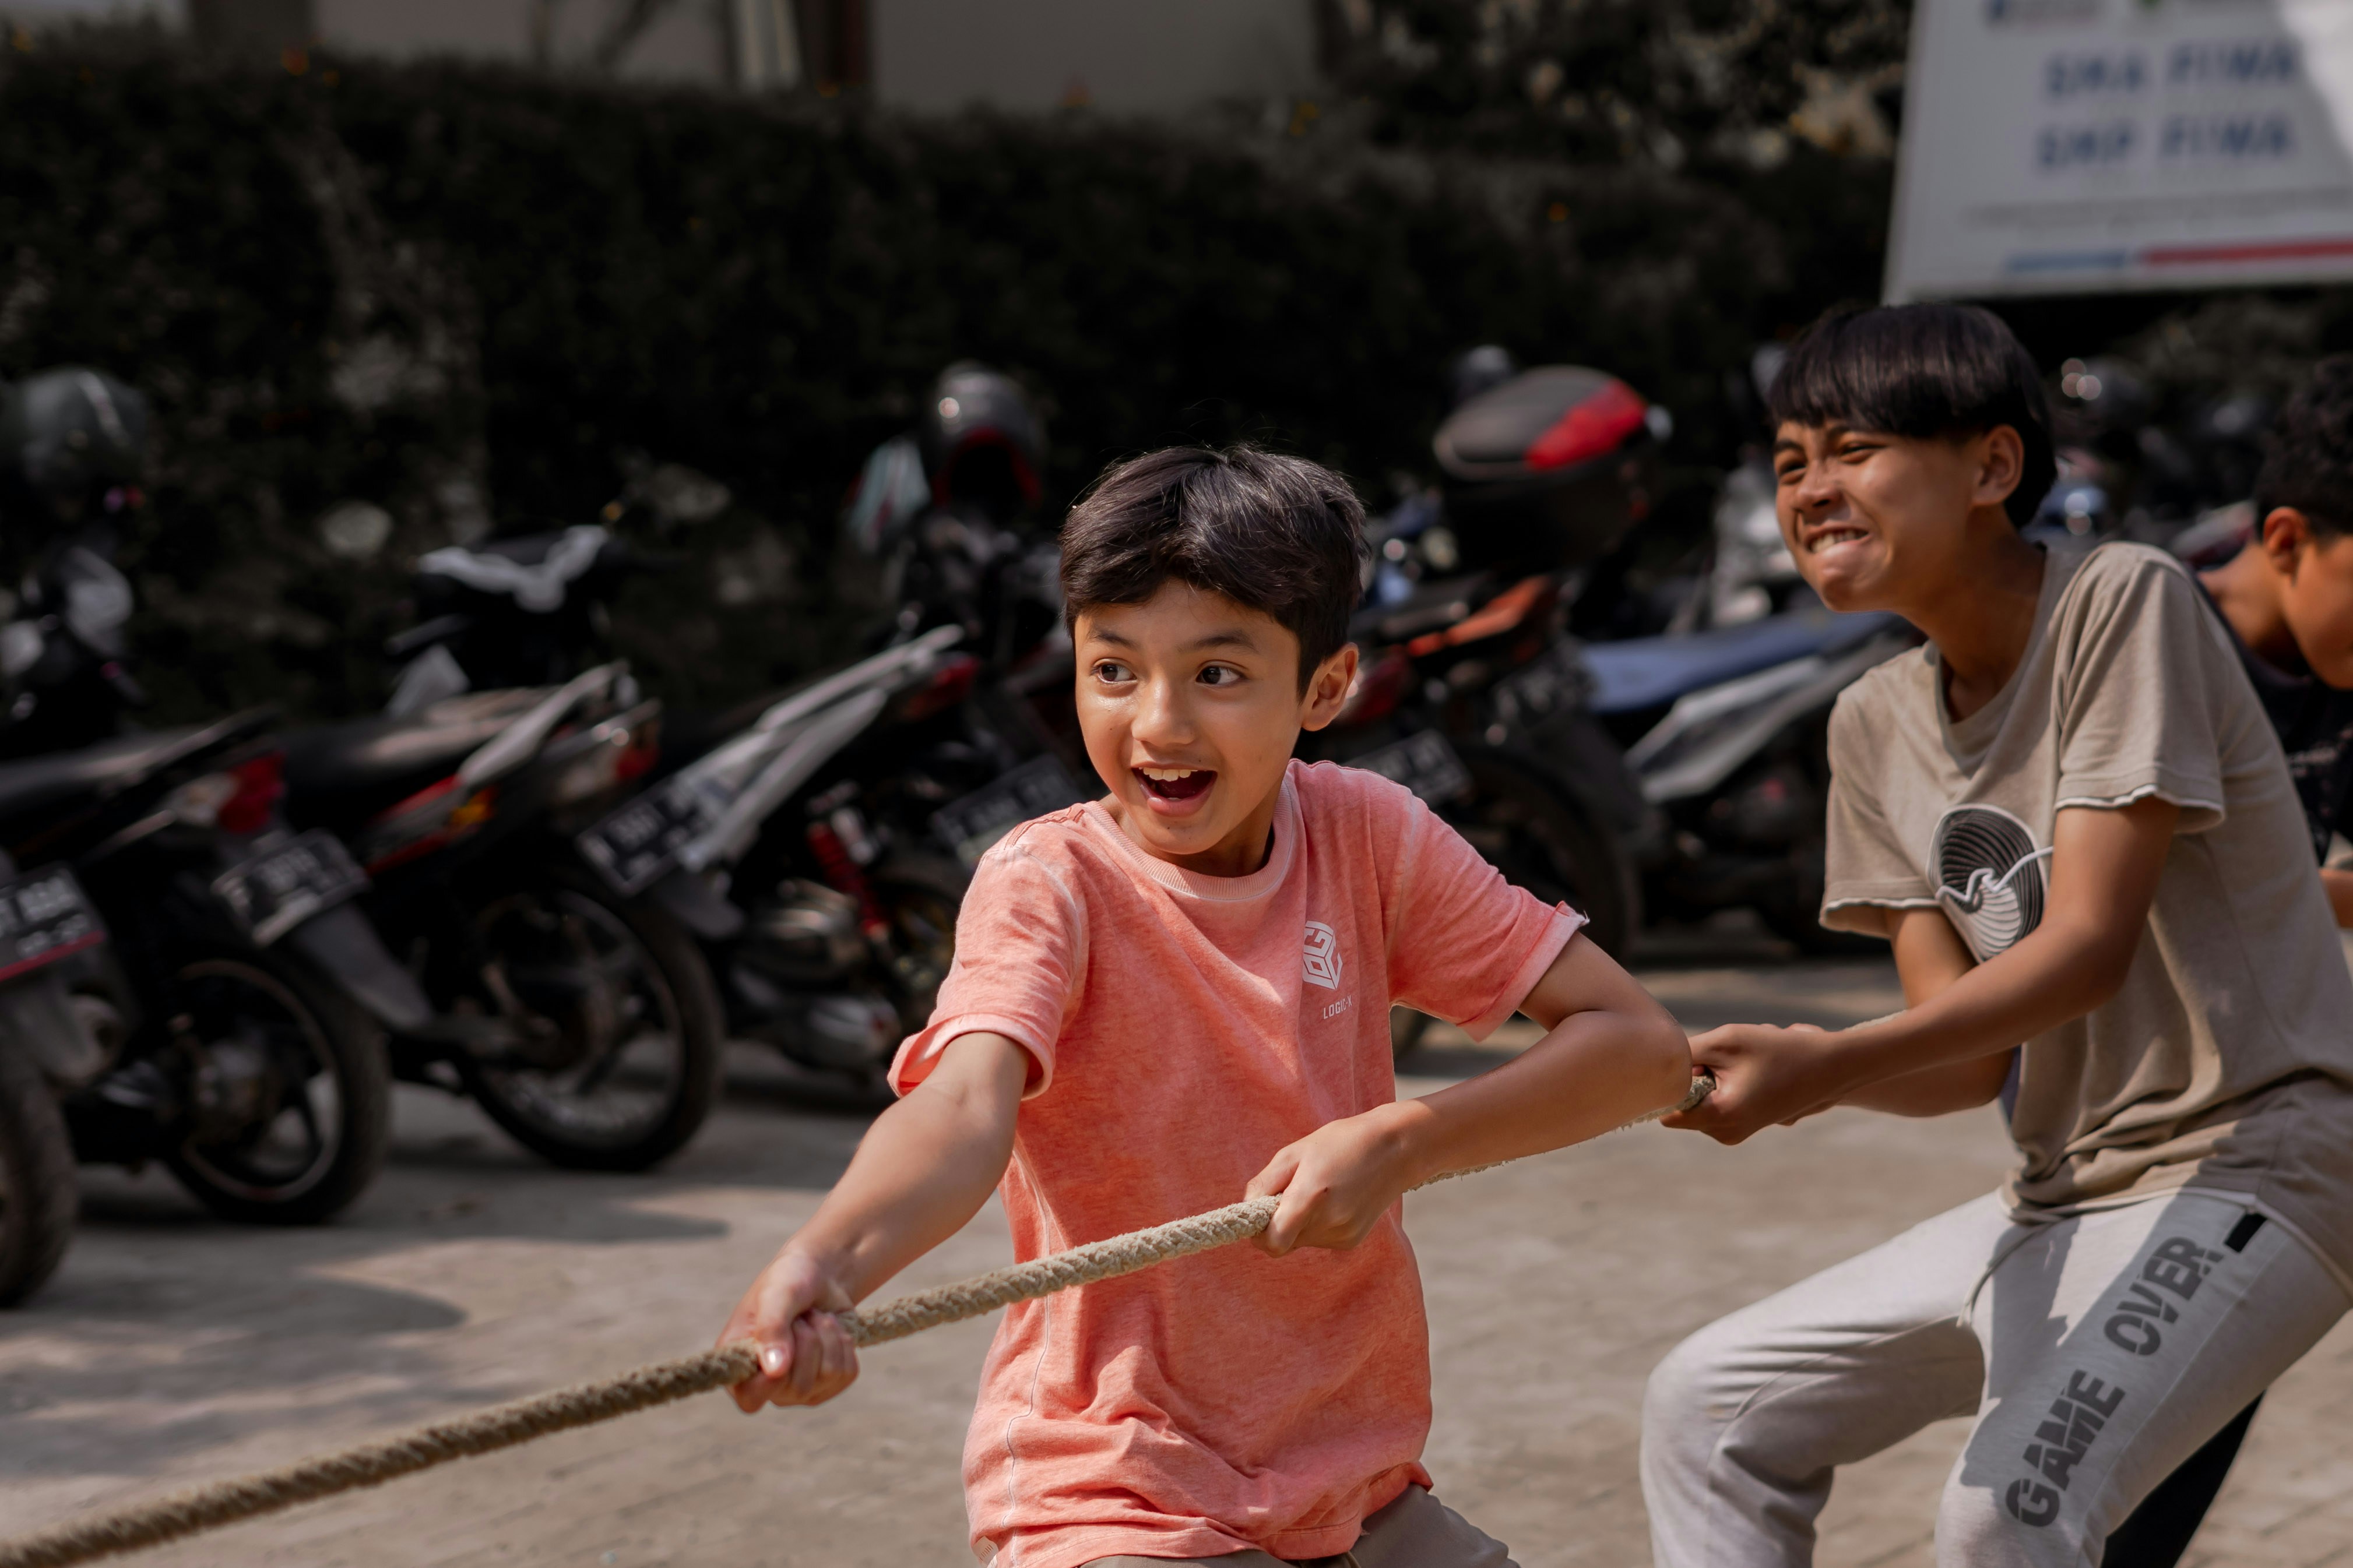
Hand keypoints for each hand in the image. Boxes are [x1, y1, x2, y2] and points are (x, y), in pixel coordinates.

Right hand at [716, 1247, 859, 1411]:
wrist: (820, 1275)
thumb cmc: (788, 1280)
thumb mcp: (776, 1294)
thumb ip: (771, 1328)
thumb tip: (775, 1372)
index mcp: (741, 1365)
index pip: (750, 1400)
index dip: (768, 1385)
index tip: (782, 1352)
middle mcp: (768, 1384)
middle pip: (800, 1386)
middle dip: (807, 1340)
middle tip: (799, 1317)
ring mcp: (800, 1388)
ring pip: (829, 1375)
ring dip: (827, 1335)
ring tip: (814, 1318)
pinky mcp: (829, 1383)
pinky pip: (847, 1373)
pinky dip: (844, 1343)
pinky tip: (830, 1329)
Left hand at [1245, 1103, 1420, 1256]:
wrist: (1397, 1148)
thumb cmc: (1341, 1142)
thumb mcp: (1295, 1152)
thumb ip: (1264, 1184)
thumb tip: (1247, 1210)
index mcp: (1311, 1197)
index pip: (1272, 1243)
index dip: (1258, 1234)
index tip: (1258, 1214)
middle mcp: (1328, 1222)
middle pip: (1284, 1241)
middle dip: (1278, 1222)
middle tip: (1291, 1189)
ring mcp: (1343, 1235)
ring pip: (1301, 1240)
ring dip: (1298, 1222)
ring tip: (1319, 1188)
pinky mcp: (1352, 1240)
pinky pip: (1319, 1238)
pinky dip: (1317, 1223)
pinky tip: (1334, 1198)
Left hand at [1665, 1023, 1851, 1144]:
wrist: (1829, 1068)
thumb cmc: (1779, 1051)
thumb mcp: (1725, 1041)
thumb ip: (1684, 1055)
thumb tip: (1656, 1066)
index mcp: (1719, 1116)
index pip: (1665, 1111)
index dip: (1666, 1085)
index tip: (1683, 1066)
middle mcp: (1724, 1133)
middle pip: (1683, 1103)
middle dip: (1696, 1076)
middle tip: (1728, 1061)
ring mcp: (1734, 1133)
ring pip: (1700, 1100)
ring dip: (1712, 1077)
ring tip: (1744, 1065)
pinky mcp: (1742, 1126)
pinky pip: (1716, 1101)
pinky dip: (1725, 1084)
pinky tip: (1752, 1073)